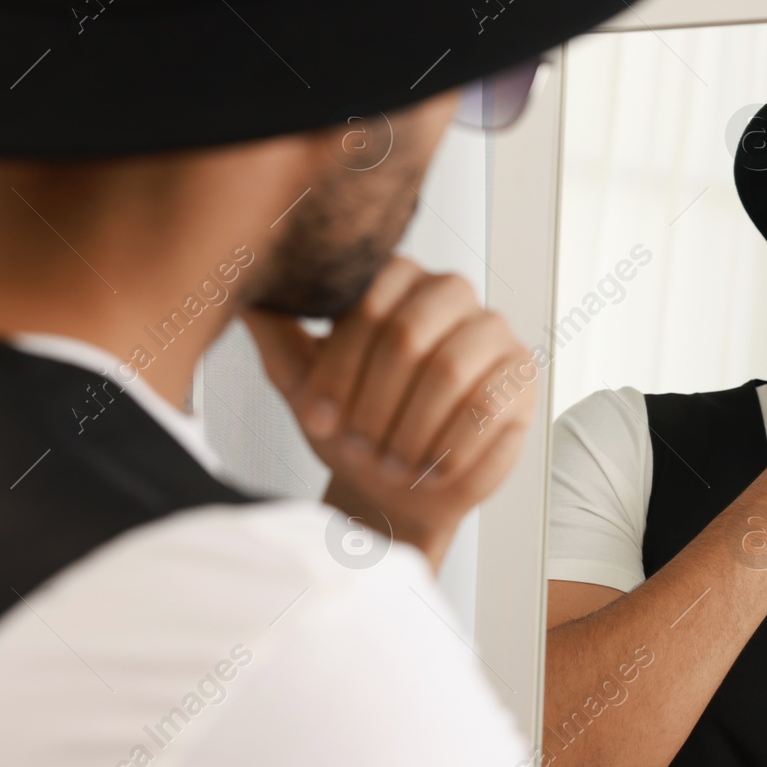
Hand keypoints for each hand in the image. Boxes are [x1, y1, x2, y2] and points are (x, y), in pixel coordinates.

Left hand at [244, 256, 537, 567]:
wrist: (395, 487)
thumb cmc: (351, 425)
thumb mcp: (301, 382)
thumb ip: (278, 333)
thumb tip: (246, 292)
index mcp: (395, 278)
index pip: (366, 304)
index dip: (338, 369)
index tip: (317, 420)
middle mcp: (448, 291)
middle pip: (407, 333)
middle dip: (373, 403)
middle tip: (355, 446)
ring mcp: (491, 329)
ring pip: (449, 368)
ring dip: (409, 428)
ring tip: (389, 464)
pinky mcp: (520, 374)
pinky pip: (488, 404)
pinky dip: (449, 446)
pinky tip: (428, 468)